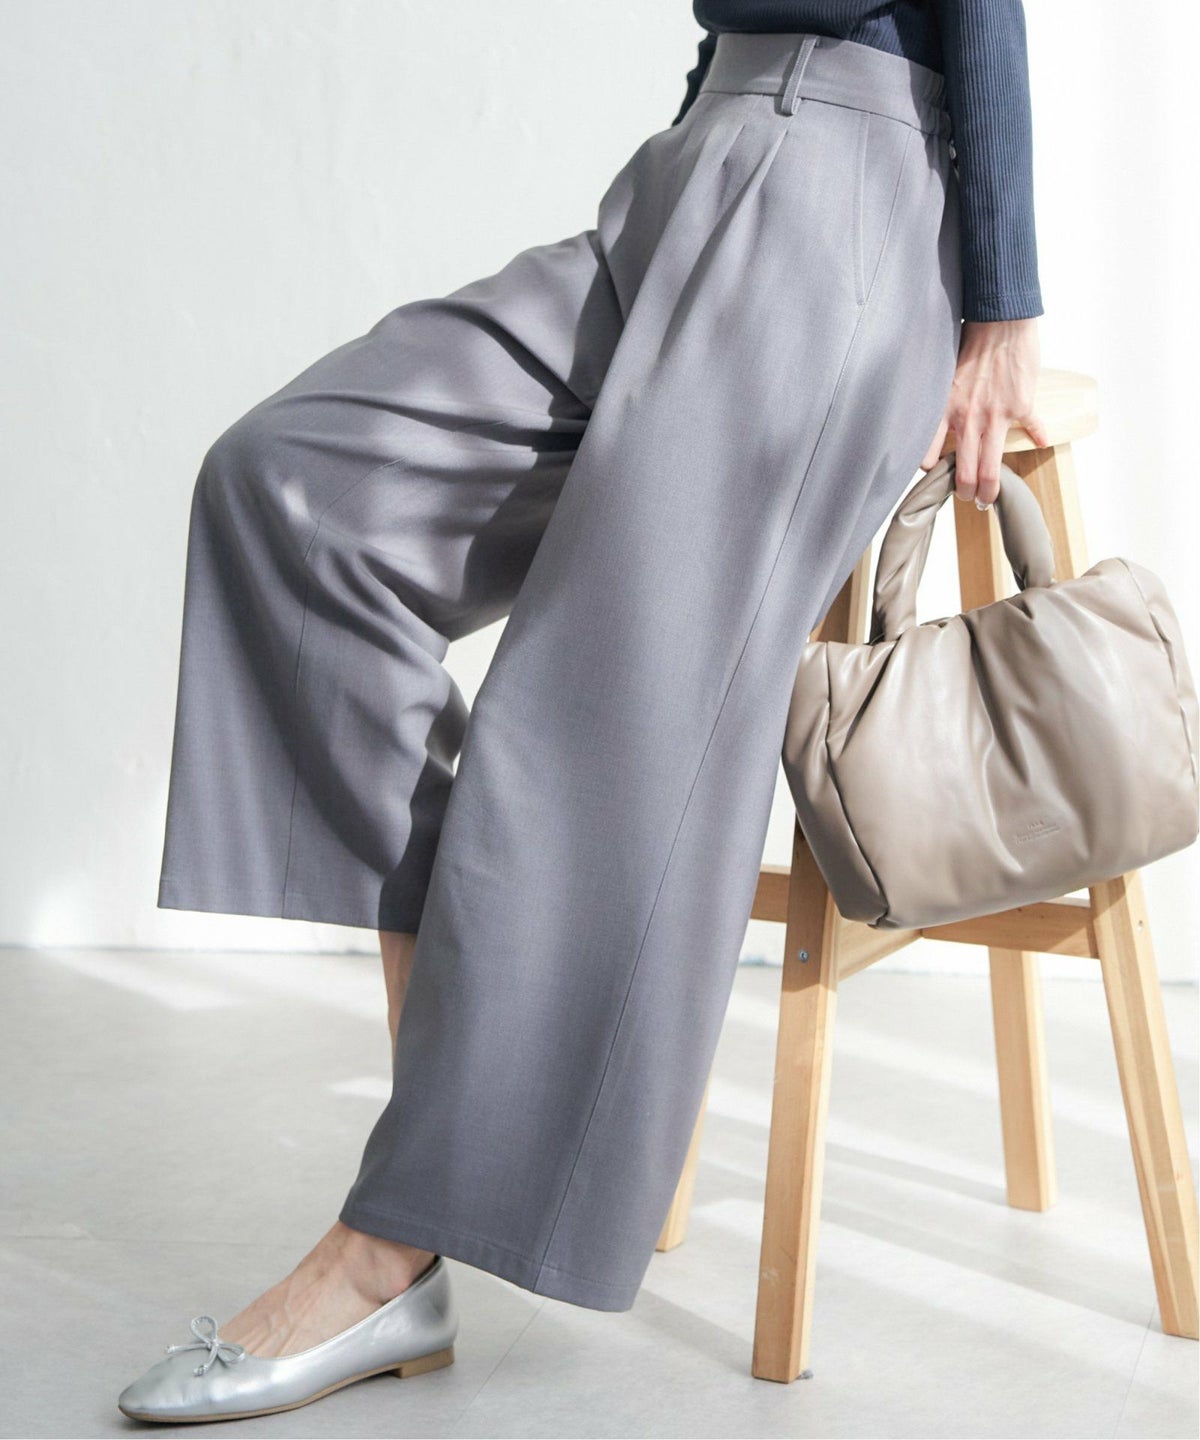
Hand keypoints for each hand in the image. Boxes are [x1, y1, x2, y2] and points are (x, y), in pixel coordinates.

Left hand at [919, 317, 1051, 505]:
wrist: (1000, 321)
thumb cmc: (970, 343)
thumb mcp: (946, 377)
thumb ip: (945, 402)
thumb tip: (941, 421)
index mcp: (947, 411)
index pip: (929, 455)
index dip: (932, 472)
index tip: (937, 478)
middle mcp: (969, 419)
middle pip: (965, 472)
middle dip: (966, 493)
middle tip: (969, 500)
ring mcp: (996, 416)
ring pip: (992, 467)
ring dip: (991, 489)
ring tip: (990, 499)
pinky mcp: (1021, 406)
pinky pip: (1032, 429)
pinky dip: (1038, 437)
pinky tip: (1040, 442)